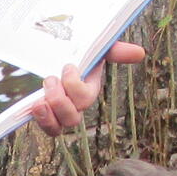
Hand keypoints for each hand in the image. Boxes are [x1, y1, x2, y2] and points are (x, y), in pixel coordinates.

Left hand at [28, 41, 145, 135]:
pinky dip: (42, 121)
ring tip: (41, 97)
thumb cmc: (72, 52)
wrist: (44, 53)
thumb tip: (140, 53)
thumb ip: (114, 49)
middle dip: (61, 100)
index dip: (75, 87)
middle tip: (51, 79)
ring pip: (60, 127)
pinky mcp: (43, 115)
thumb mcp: (93, 46)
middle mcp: (74, 104)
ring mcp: (58, 112)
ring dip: (50, 112)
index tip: (68, 67)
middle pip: (74, 118)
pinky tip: (36, 106)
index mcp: (86, 87)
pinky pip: (49, 129)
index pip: (86, 97)